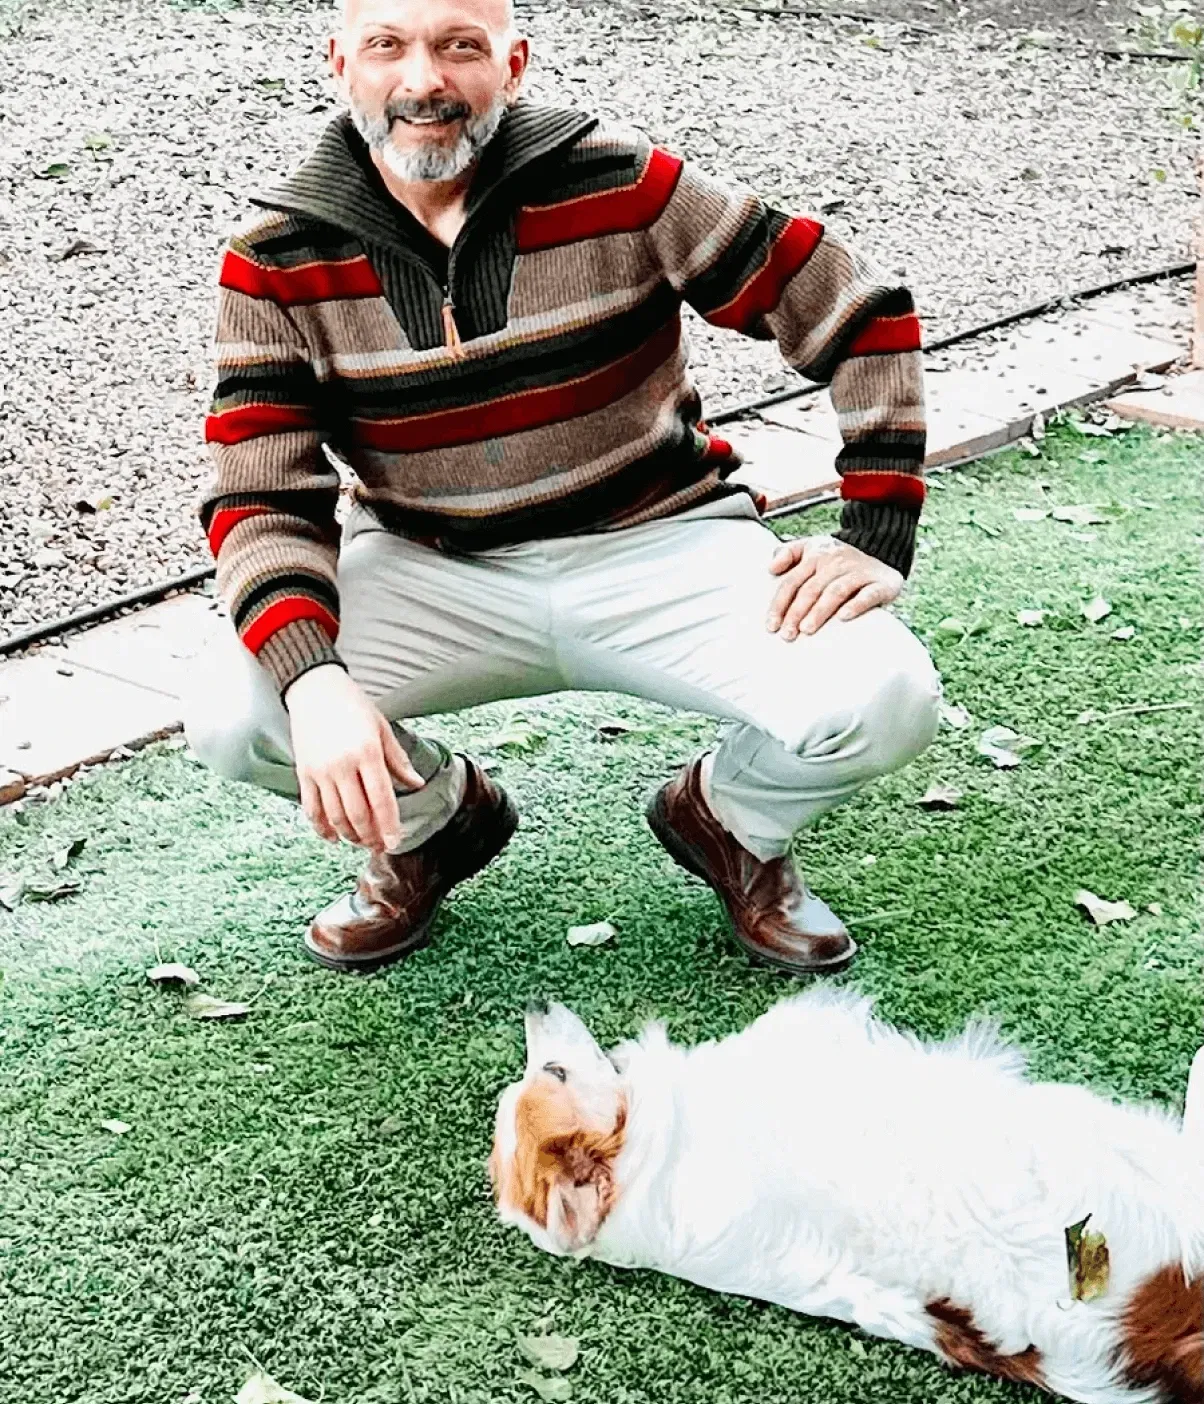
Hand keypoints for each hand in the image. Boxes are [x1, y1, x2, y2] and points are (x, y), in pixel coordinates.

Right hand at [283, 664, 424, 851]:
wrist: (315, 689)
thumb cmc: (353, 706)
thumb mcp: (382, 728)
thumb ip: (398, 761)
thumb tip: (417, 784)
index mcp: (367, 753)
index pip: (381, 799)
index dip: (389, 825)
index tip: (395, 842)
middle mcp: (342, 765)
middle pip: (358, 814)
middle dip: (371, 836)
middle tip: (380, 847)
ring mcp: (320, 771)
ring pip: (335, 816)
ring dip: (350, 835)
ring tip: (361, 841)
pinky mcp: (303, 773)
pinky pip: (312, 809)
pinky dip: (322, 827)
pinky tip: (334, 837)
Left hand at [766, 535, 902, 638]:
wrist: (881, 548)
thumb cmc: (836, 558)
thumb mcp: (811, 547)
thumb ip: (788, 553)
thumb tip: (771, 567)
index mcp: (816, 555)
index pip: (793, 581)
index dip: (780, 604)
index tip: (772, 626)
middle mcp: (836, 562)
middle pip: (811, 589)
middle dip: (797, 613)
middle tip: (787, 634)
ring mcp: (859, 572)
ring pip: (836, 592)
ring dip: (819, 611)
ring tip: (807, 629)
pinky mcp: (880, 583)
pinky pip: (868, 595)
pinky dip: (856, 605)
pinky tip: (843, 617)